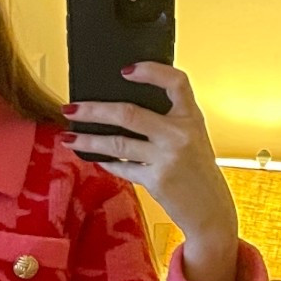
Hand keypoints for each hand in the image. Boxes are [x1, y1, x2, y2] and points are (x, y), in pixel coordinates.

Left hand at [63, 64, 239, 280]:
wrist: (211, 210)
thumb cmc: (198, 172)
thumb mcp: (193, 138)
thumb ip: (169, 121)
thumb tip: (124, 110)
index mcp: (191, 117)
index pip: (176, 82)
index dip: (151, 71)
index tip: (125, 70)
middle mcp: (180, 134)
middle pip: (129, 114)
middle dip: (94, 110)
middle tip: (71, 108)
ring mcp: (167, 158)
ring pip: (118, 143)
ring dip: (88, 139)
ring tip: (68, 137)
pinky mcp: (156, 181)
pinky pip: (123, 167)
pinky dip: (106, 162)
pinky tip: (93, 157)